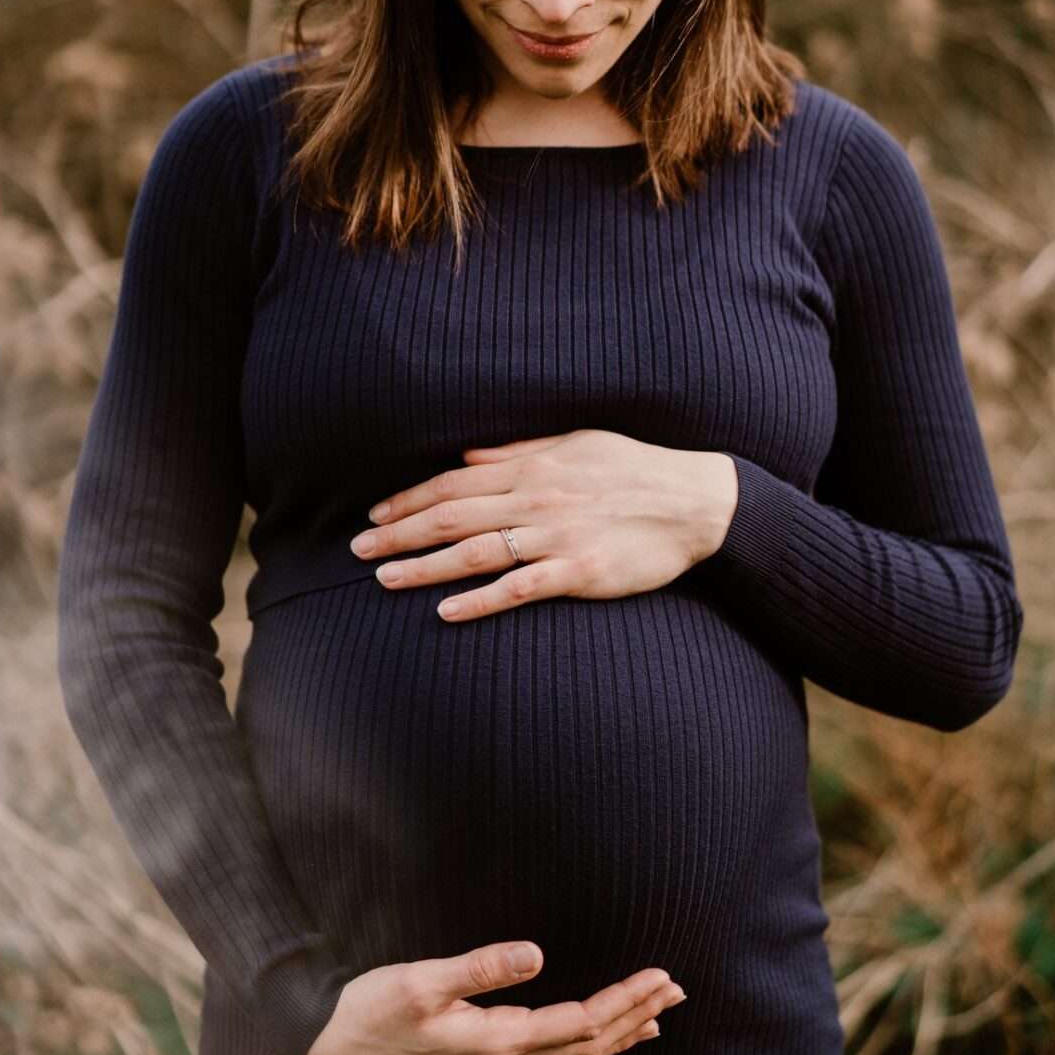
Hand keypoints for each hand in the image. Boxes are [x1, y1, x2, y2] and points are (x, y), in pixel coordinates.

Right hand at [301, 941, 687, 1054]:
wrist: (330, 1050)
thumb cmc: (371, 1010)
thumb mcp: (420, 980)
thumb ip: (480, 967)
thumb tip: (537, 953)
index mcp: (498, 1041)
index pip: (582, 1020)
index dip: (626, 1000)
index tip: (661, 976)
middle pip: (589, 1042)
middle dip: (636, 1015)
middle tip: (678, 990)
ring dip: (617, 1038)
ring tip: (656, 1022)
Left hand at [349, 429, 737, 622]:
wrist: (697, 502)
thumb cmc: (636, 469)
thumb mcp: (576, 443)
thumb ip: (520, 451)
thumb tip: (468, 454)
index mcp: (532, 467)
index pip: (454, 482)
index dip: (410, 499)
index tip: (375, 513)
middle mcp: (536, 498)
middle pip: (452, 515)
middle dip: (399, 532)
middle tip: (357, 548)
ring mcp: (556, 536)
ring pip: (476, 551)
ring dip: (424, 565)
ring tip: (384, 578)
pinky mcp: (579, 571)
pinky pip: (520, 588)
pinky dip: (480, 600)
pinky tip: (446, 612)